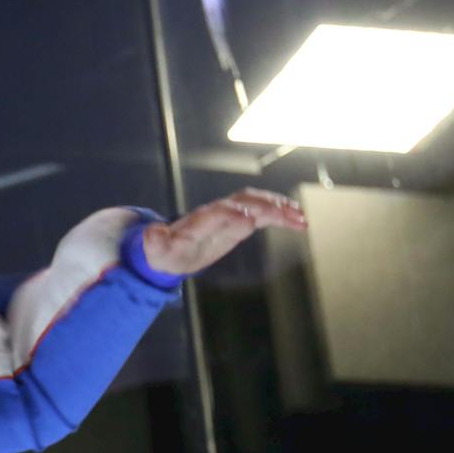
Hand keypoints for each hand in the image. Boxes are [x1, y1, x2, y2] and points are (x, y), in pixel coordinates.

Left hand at [137, 187, 305, 276]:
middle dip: (265, 206)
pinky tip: (300, 222)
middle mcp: (216, 211)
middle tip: (288, 215)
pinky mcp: (241, 219)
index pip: (216, 213)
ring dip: (280, 208)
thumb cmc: (164, 250)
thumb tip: (152, 234)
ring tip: (301, 218)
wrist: (169, 246)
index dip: (231, 214)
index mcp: (197, 221)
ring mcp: (230, 213)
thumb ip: (155, 242)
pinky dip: (283, 214)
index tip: (248, 219)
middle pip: (243, 202)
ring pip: (258, 203)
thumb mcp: (156, 250)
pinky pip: (264, 212)